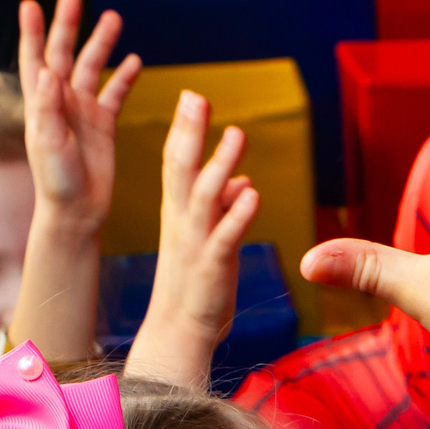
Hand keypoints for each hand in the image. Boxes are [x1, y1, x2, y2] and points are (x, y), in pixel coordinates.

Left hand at [19, 0, 140, 234]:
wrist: (78, 211)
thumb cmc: (56, 181)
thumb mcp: (49, 144)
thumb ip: (48, 107)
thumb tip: (48, 70)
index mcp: (42, 104)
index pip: (34, 59)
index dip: (31, 32)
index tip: (30, 4)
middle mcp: (61, 101)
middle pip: (64, 53)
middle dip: (68, 25)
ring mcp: (83, 111)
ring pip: (94, 68)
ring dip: (102, 43)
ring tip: (113, 17)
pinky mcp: (103, 125)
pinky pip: (116, 93)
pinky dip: (125, 77)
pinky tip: (137, 60)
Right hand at [125, 92, 260, 389]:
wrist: (180, 332)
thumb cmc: (196, 285)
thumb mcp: (209, 239)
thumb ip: (224, 208)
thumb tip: (242, 182)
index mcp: (179, 213)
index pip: (177, 163)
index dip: (184, 130)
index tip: (191, 96)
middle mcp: (181, 222)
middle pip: (181, 169)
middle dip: (190, 132)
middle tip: (196, 97)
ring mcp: (194, 243)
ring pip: (204, 196)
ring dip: (219, 164)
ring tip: (236, 134)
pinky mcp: (211, 267)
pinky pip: (224, 237)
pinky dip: (237, 214)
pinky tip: (252, 192)